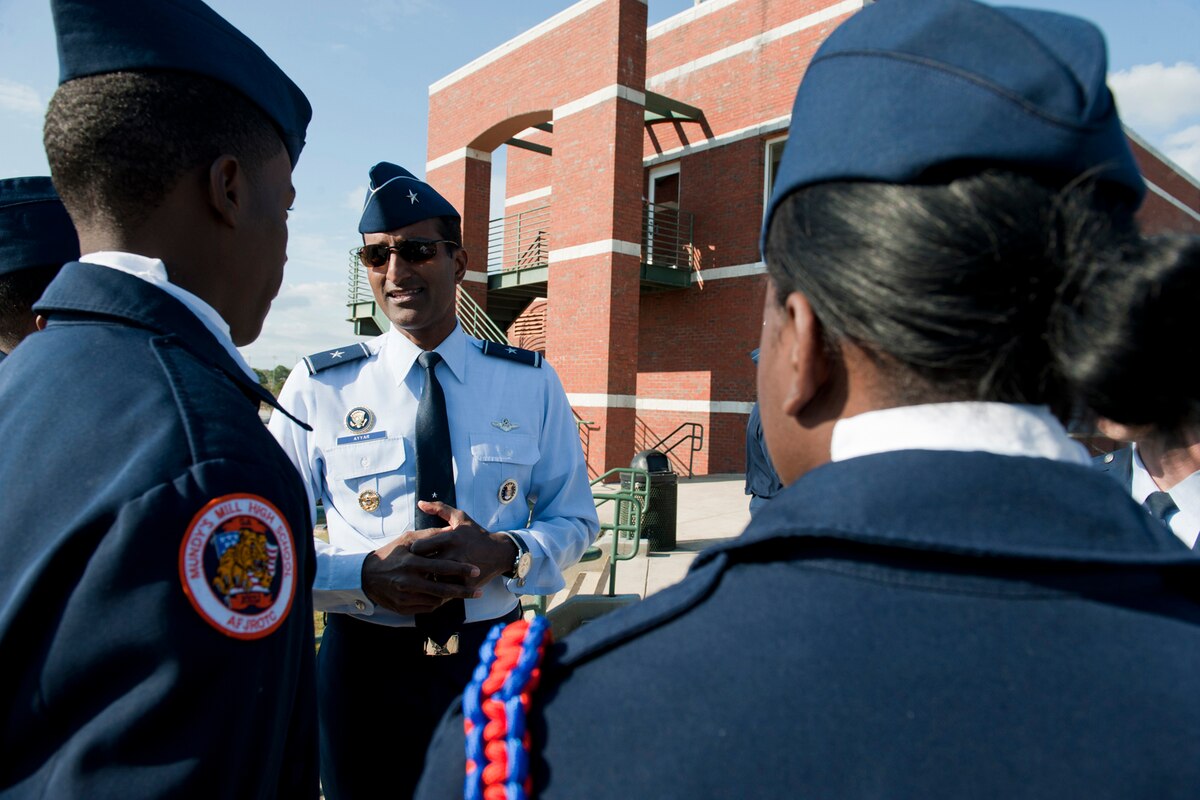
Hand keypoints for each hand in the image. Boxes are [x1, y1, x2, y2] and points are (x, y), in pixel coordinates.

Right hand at [361, 527, 480, 614]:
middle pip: (442, 589)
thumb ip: (429, 536)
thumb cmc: (390, 553)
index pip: (441, 567)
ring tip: (466, 593)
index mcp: (411, 563)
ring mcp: (405, 597)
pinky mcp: (403, 608)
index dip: (460, 569)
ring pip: (436, 601)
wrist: (366, 576)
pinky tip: (446, 598)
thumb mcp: (407, 539)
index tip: (476, 570)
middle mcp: (408, 582)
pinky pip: (426, 608)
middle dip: (463, 591)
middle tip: (479, 591)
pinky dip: (438, 603)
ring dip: (452, 598)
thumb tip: (451, 529)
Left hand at [407, 500, 518, 590]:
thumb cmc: (476, 534)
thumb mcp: (460, 517)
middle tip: (416, 566)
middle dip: (418, 566)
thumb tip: (420, 503)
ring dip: (428, 578)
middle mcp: (455, 554)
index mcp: (450, 537)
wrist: (499, 553)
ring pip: (432, 579)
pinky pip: (445, 589)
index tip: (415, 552)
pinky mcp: (466, 584)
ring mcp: (461, 570)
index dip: (413, 550)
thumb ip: (439, 508)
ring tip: (426, 575)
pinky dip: (439, 588)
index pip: (419, 546)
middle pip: (424, 564)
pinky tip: (438, 584)